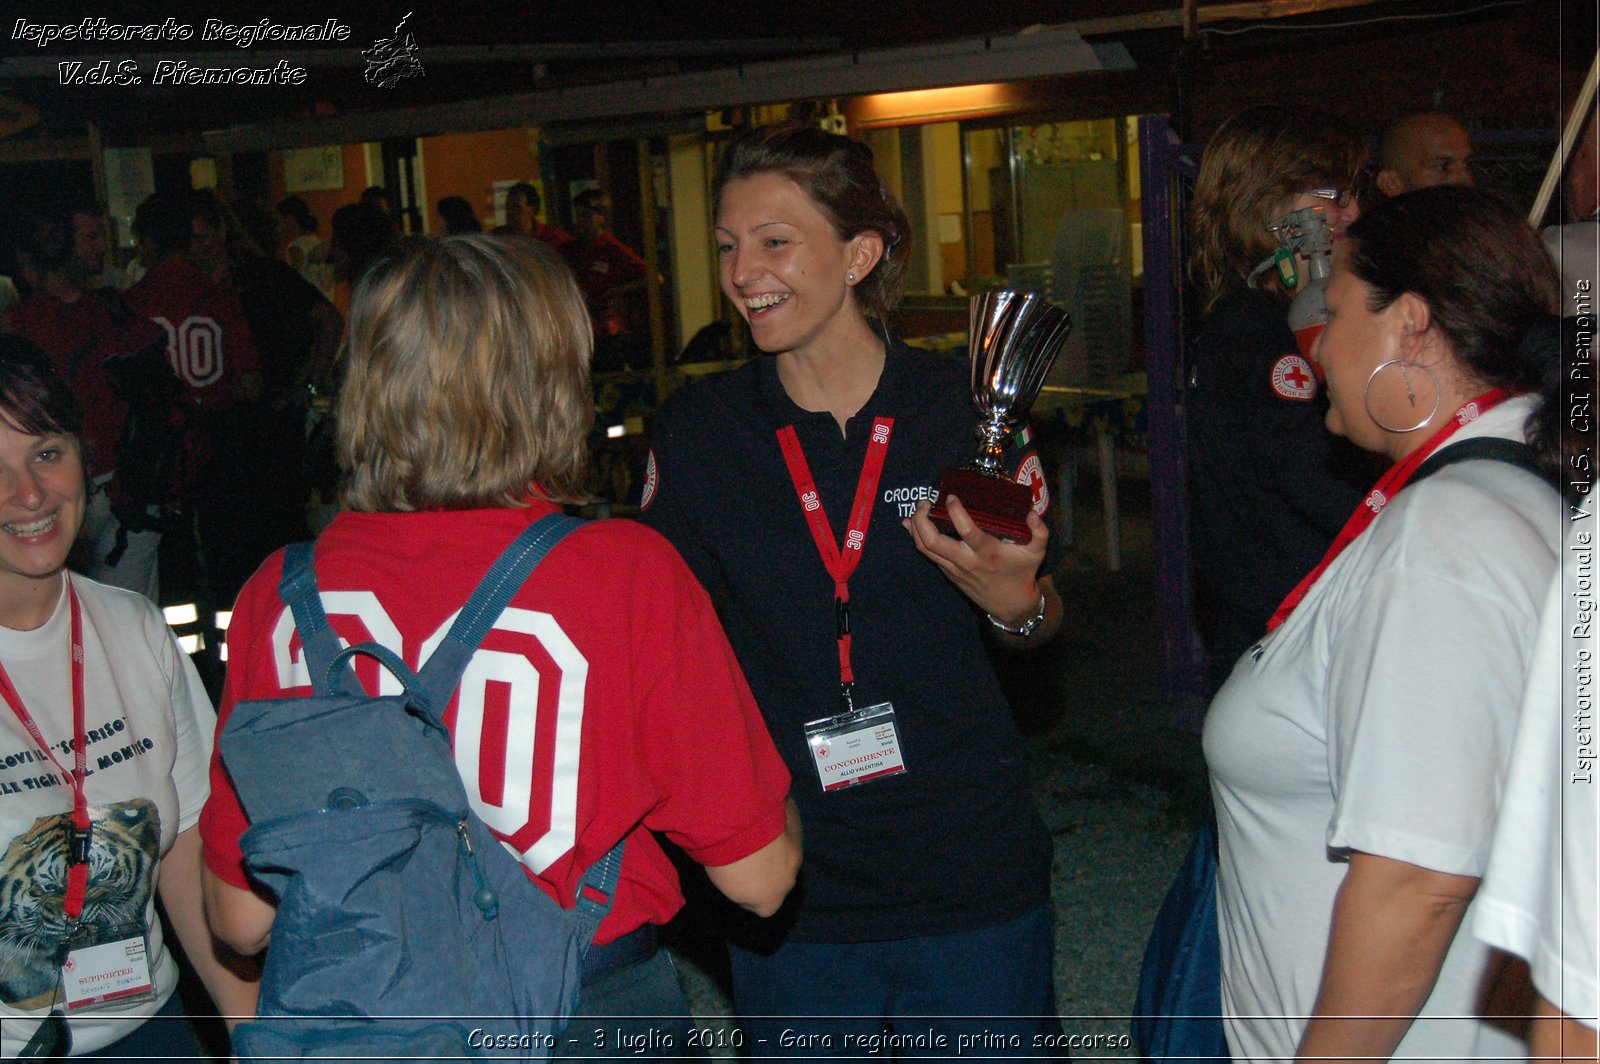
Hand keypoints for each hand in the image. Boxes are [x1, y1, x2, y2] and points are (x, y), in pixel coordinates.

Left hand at [903, 495, 1047, 623]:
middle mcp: (967, 561)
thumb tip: (1031, 513)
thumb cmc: (1023, 574)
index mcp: (987, 552)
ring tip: (919, 508)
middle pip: (933, 541)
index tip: (951, 496)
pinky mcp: (949, 574)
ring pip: (925, 548)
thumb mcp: (1037, 553)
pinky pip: (927, 555)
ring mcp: (954, 569)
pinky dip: (917, 538)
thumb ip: (1040, 531)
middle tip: (926, 501)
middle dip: (923, 518)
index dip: (955, 511)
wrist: (1011, 605)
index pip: (966, 530)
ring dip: (915, 527)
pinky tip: (911, 524)